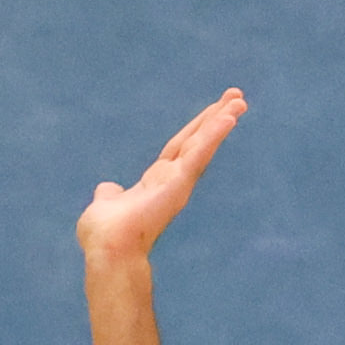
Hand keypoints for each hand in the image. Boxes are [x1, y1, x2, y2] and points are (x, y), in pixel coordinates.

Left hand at [76, 90, 244, 266]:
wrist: (109, 249)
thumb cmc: (104, 236)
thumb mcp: (105, 205)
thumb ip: (109, 195)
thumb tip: (107, 190)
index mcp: (155, 183)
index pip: (178, 149)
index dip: (194, 130)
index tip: (211, 112)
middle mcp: (171, 181)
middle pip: (196, 141)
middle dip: (215, 118)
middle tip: (236, 95)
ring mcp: (177, 182)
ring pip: (202, 144)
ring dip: (222, 121)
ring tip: (239, 100)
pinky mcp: (179, 182)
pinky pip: (199, 153)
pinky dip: (214, 135)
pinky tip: (229, 117)